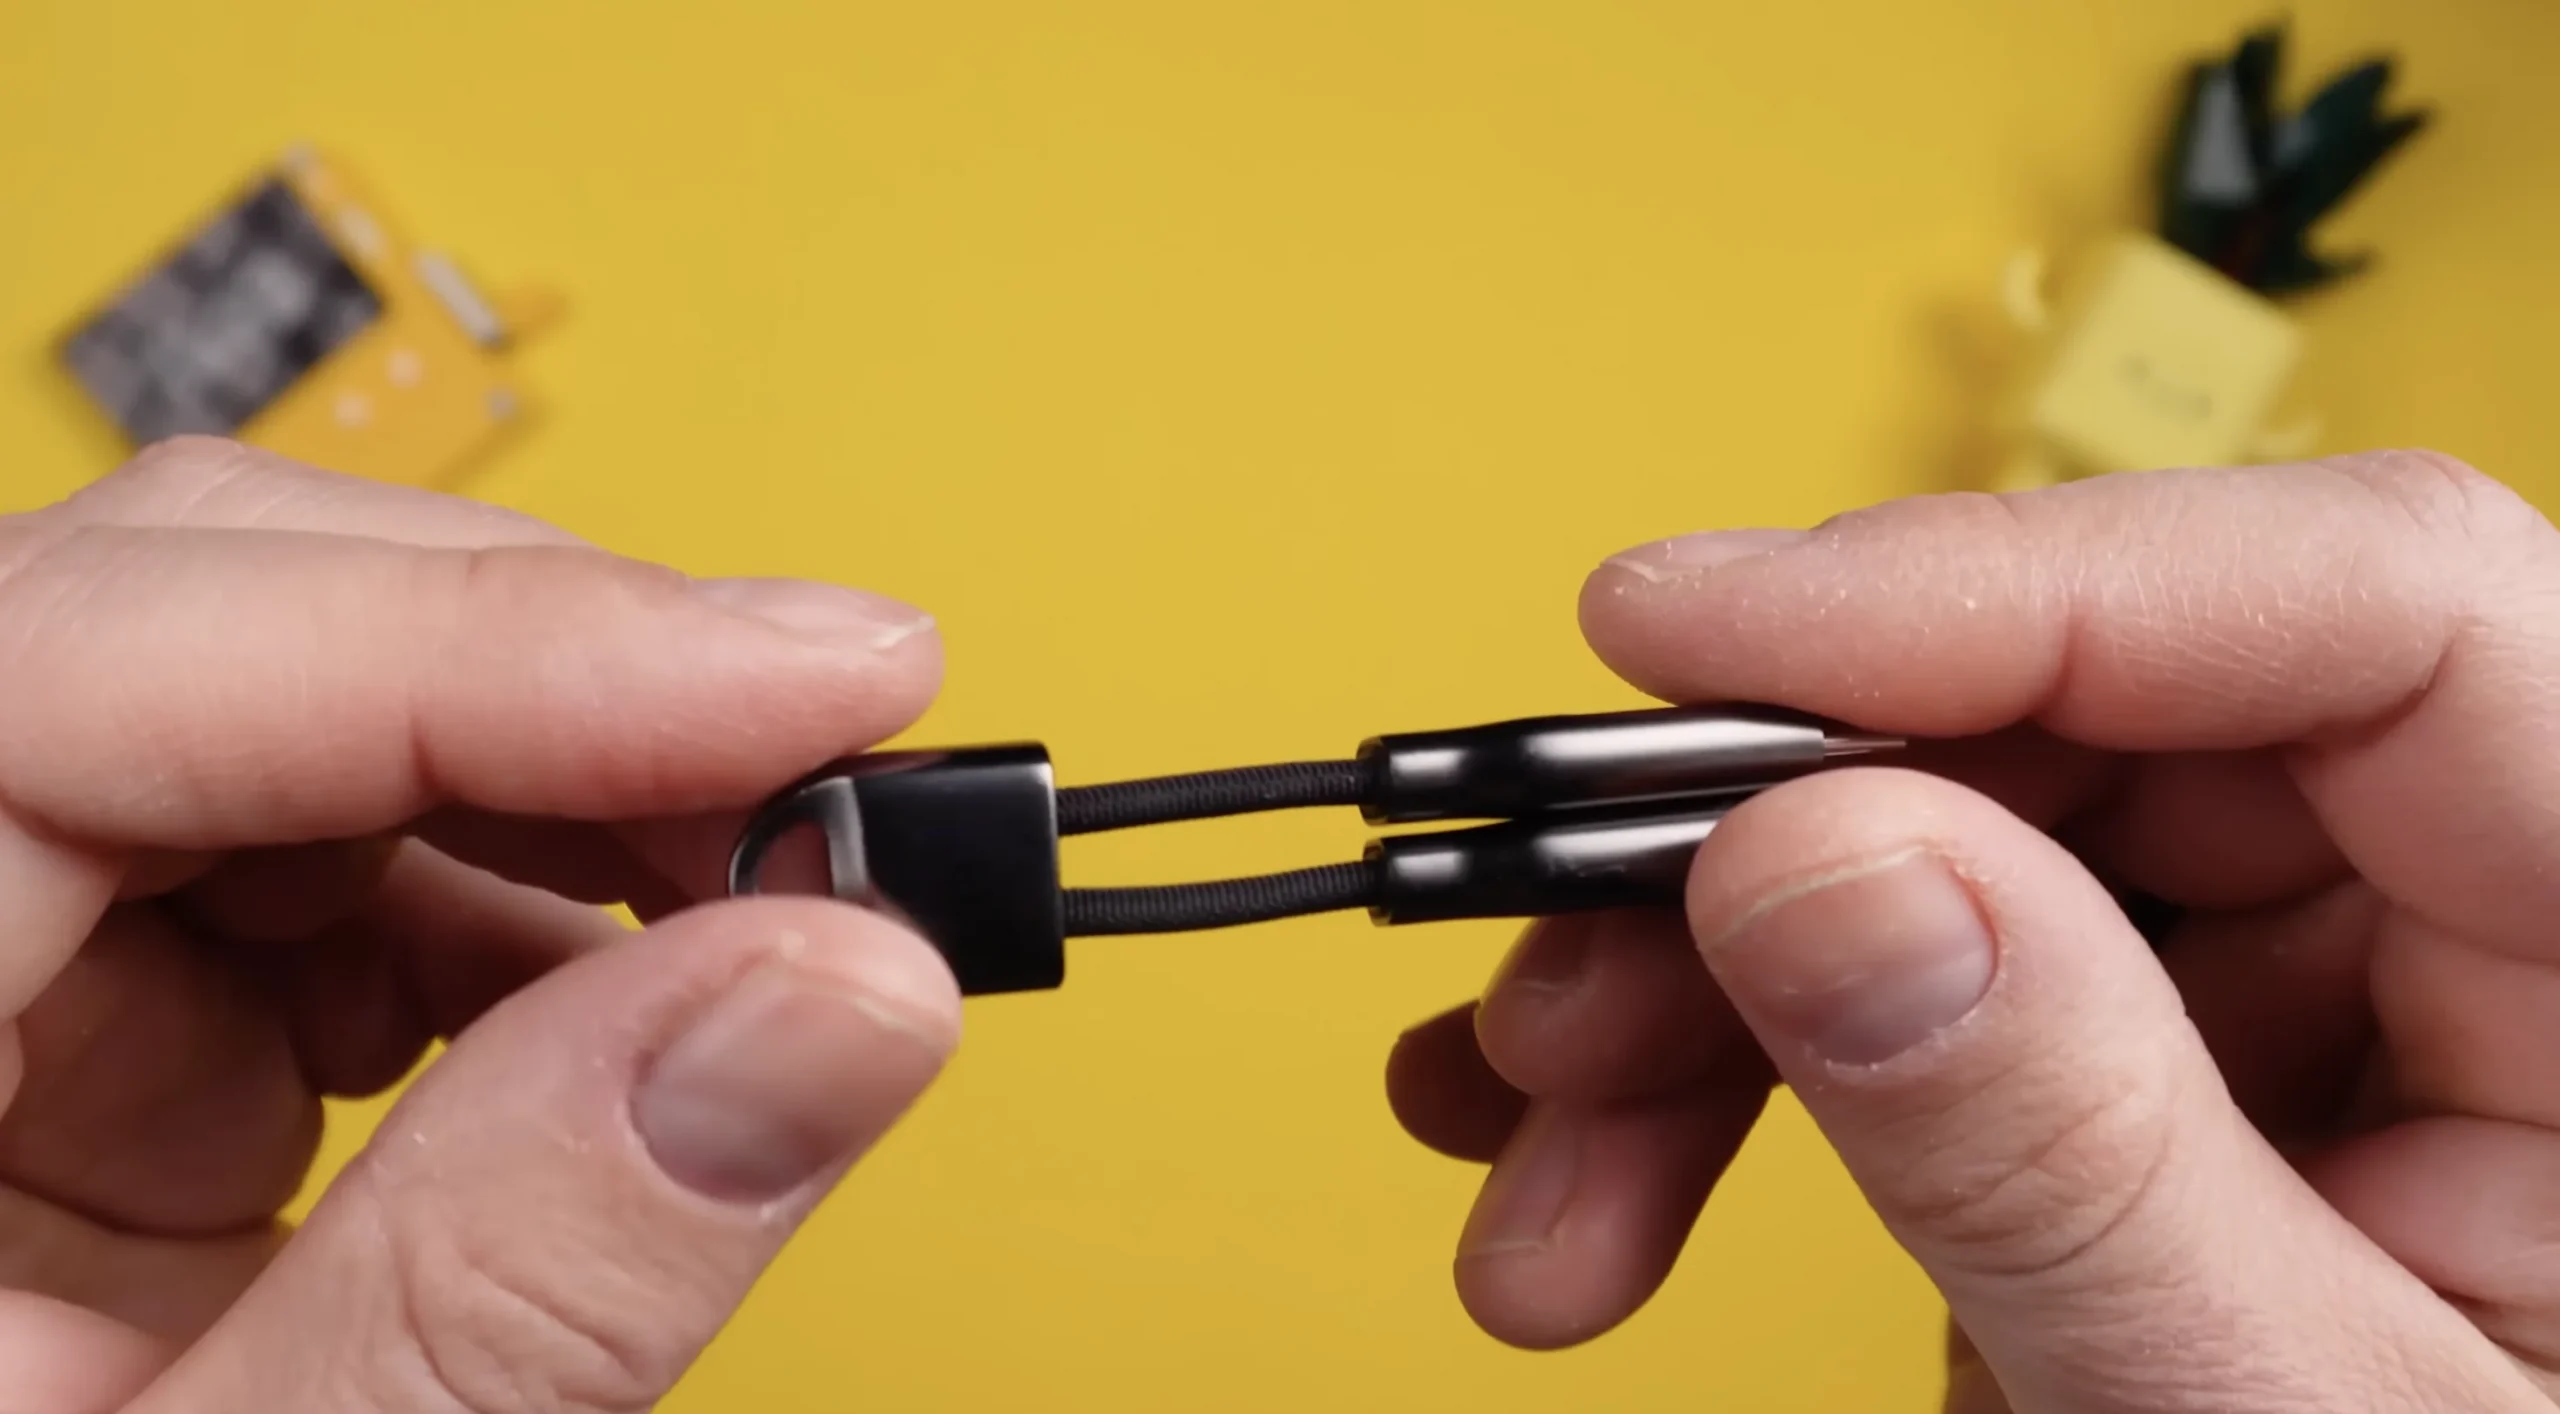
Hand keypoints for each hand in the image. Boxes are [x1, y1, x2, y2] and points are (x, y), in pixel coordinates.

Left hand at [0, 439, 960, 1412]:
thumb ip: (529, 1274)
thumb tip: (837, 998)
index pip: (111, 667)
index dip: (507, 634)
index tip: (823, 680)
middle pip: (203, 617)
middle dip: (554, 685)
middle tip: (828, 795)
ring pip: (283, 711)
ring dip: (556, 793)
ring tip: (752, 921)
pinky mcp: (52, 1022)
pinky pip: (306, 860)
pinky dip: (503, 910)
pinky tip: (608, 1013)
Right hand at [1387, 451, 2559, 1409]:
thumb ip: (2076, 1161)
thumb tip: (1819, 864)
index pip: (2376, 607)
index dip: (2005, 580)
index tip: (1685, 638)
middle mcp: (2515, 922)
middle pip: (2104, 724)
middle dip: (1767, 846)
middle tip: (1551, 978)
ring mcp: (2348, 992)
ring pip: (1967, 839)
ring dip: (1702, 985)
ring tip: (1542, 1154)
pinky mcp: (2192, 1063)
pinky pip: (1939, 965)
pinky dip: (1745, 1051)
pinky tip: (1608, 1149)